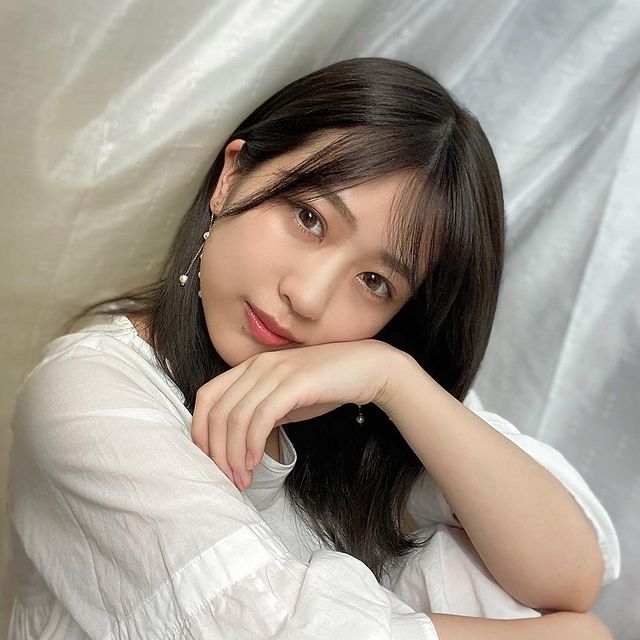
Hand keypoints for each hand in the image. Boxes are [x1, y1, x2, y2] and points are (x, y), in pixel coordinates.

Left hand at [191, 340, 397, 489]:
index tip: (207, 459)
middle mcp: (258, 365)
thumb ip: (261, 411)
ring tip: (242, 478)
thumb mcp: (286, 398)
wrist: (367, 368)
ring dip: (233, 454)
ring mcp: (276, 371)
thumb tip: (238, 441)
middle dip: (216, 451)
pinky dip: (253, 442)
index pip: (206, 395)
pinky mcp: (295, 383)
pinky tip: (255, 461)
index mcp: (251, 366)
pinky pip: (262, 416)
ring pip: (236, 417)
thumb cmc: (327, 385)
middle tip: (227, 478)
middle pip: (217, 411)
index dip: (199, 429)